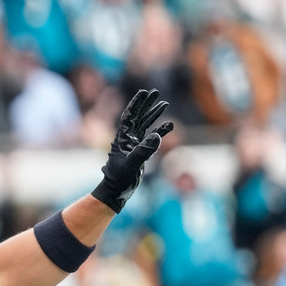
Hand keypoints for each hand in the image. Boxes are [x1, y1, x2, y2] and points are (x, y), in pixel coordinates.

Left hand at [92, 89, 173, 212]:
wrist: (116, 192)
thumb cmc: (119, 180)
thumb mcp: (132, 165)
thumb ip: (144, 151)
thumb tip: (157, 136)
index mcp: (121, 139)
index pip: (129, 117)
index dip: (136, 104)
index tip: (144, 92)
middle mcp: (127, 139)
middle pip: (137, 117)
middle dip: (146, 105)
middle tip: (155, 92)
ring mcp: (133, 145)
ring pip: (144, 125)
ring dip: (153, 114)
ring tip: (164, 103)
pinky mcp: (139, 152)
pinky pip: (151, 138)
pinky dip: (160, 131)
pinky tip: (170, 126)